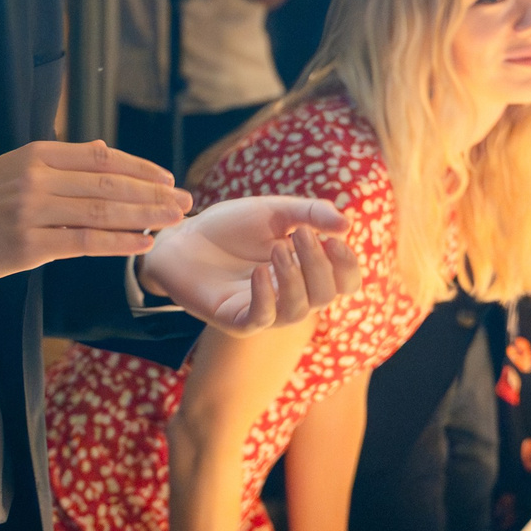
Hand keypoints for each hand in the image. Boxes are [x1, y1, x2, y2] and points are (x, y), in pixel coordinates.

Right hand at [0, 139, 190, 282]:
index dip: (138, 167)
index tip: (166, 177)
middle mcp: (37, 178)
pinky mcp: (30, 245)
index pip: (99, 157)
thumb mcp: (14, 167)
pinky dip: (118, 242)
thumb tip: (103, 152)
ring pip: (101, 211)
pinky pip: (84, 241)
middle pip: (107, 183)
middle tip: (184, 199)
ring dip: (143, 215)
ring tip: (172, 219)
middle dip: (152, 192)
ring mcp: (33, 212)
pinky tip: (142, 242)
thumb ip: (58, 161)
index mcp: (35, 154)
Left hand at [140, 196, 357, 331]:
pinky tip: (258, 272)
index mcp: (305, 272)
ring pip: (297, 310)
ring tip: (277, 249)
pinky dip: (265, 297)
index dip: (347, 266)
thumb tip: (346, 224)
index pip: (344, 282)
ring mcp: (263, 310)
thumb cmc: (230, 227)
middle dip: (318, 265)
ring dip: (293, 278)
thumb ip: (310, 213)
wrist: (183, 236)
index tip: (335, 240)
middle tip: (300, 234)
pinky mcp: (234, 319)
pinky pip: (260, 319)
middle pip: (325, 295)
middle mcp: (290, 296)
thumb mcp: (274, 211)